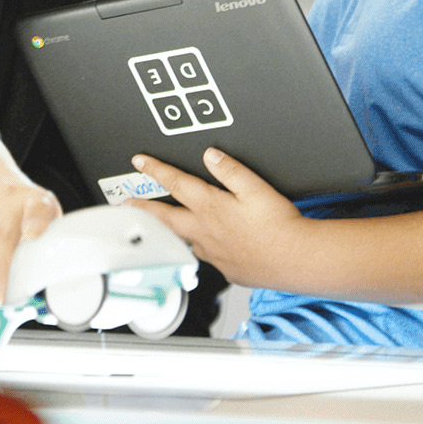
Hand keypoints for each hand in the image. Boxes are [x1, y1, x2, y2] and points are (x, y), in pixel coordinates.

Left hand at [127, 149, 308, 288]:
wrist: (296, 259)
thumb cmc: (279, 226)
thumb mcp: (256, 187)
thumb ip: (230, 170)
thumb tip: (210, 155)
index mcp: (211, 206)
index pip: (176, 183)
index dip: (155, 169)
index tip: (139, 161)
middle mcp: (206, 231)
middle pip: (166, 217)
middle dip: (144, 208)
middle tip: (126, 204)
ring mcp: (214, 252)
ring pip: (184, 239)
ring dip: (169, 231)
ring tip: (159, 227)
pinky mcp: (227, 268)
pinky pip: (205, 256)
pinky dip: (199, 248)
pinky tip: (204, 247)